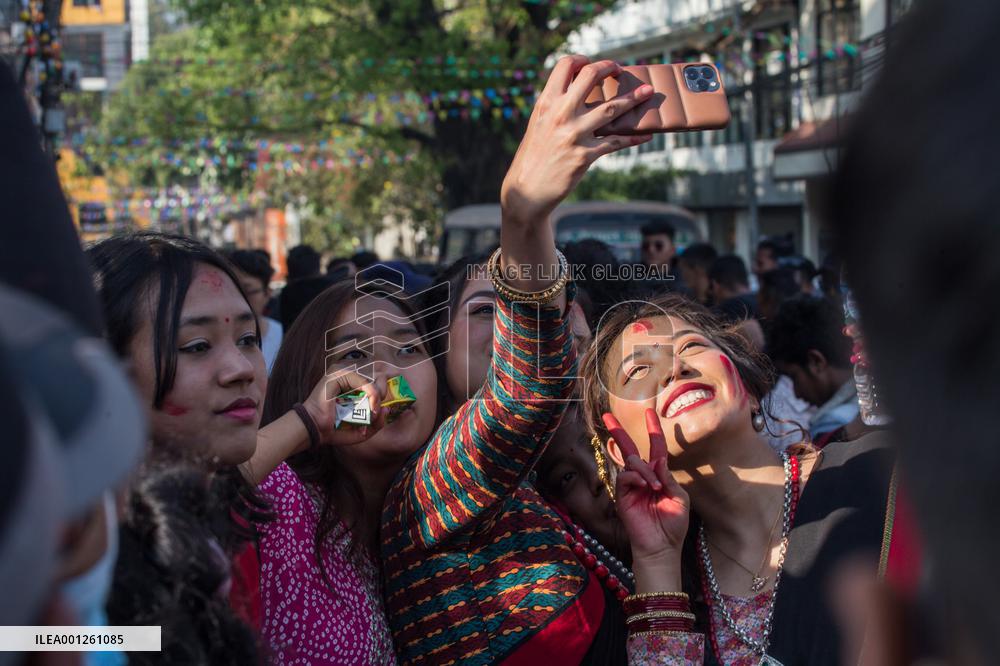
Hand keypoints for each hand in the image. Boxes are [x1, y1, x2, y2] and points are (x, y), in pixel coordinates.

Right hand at [303, 369, 387, 445]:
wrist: (316, 430)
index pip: (376, 383)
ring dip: (377, 397)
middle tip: (376, 411)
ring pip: (372, 379)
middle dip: (382, 395)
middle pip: (377, 378)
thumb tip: (387, 409)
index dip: (382, 396)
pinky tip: (370, 405)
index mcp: (352, 387)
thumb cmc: (334, 430)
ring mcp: (343, 374)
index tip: (378, 413)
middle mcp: (348, 378)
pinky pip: (363, 381)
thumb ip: (377, 423)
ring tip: (372, 411)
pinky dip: (371, 394)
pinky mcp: (338, 374)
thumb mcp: (362, 431)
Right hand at [501, 55, 653, 225]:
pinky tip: (645, 135)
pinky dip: (633, 138)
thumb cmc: (533, 156)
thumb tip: (576, 95)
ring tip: (648, 92)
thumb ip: (555, 108)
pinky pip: (616, 142)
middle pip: (591, 76)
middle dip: (609, 67)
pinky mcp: (585, 155)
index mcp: (546, 103)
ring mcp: (574, 134)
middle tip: (620, 69)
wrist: (527, 189)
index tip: (592, 63)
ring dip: (633, 98)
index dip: (582, 59)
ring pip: (611, 108)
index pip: (565, 66)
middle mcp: (561, 113)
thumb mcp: (538, 124)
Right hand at [602, 409, 689, 561]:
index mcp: (658, 476)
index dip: (653, 430)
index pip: (655, 447)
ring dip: (644, 470)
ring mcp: (630, 486)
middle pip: (629, 449)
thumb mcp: (679, 498)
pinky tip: (646, 486)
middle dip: (618, 432)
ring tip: (654, 487)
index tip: (650, 412)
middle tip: (608, 415)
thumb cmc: (674, 525)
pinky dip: (636, 477)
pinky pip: (625, 476)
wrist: (662, 547)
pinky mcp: (621, 496)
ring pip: (631, 462)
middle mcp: (642, 477)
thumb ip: (669, 478)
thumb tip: (658, 459)